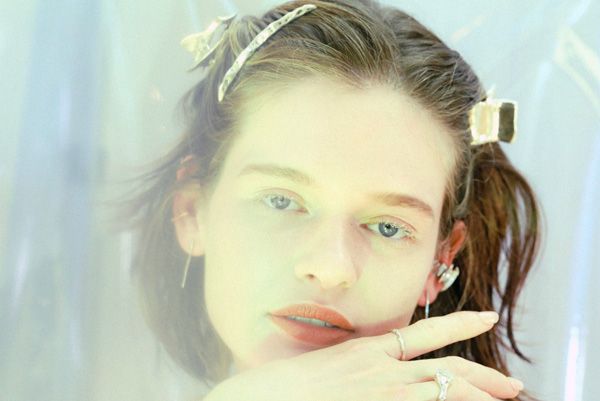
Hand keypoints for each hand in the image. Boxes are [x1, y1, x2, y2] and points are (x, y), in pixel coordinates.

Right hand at [204, 311, 522, 400]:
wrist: (253, 399)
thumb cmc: (279, 387)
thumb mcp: (324, 368)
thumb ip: (355, 368)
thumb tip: (379, 370)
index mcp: (366, 351)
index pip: (424, 332)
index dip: (460, 324)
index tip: (486, 317)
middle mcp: (379, 369)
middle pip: (446, 370)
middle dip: (485, 379)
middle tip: (513, 386)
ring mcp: (380, 392)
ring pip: (445, 391)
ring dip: (478, 396)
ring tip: (506, 399)